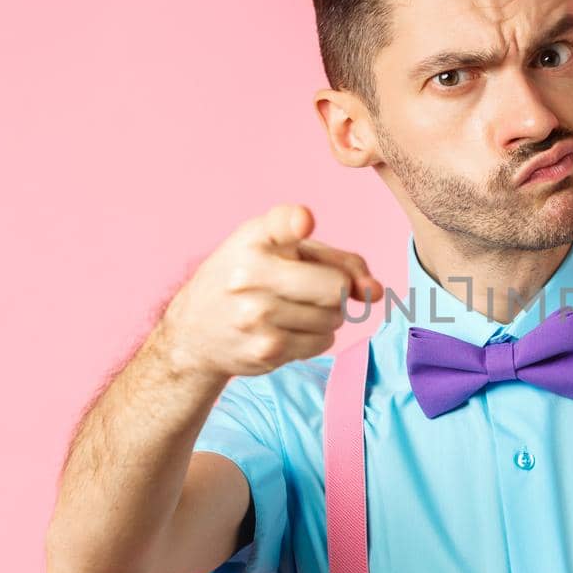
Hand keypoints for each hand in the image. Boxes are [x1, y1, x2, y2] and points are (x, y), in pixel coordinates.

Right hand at [156, 203, 382, 377]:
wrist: (195, 331)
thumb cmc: (251, 280)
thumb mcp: (281, 252)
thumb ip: (337, 260)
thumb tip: (376, 292)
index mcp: (254, 238)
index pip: (280, 224)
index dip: (295, 222)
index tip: (303, 222)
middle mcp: (250, 274)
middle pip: (336, 286)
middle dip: (338, 290)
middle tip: (313, 290)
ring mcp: (256, 315)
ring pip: (334, 317)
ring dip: (327, 316)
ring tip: (293, 310)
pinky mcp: (265, 349)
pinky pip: (323, 342)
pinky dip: (316, 337)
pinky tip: (286, 330)